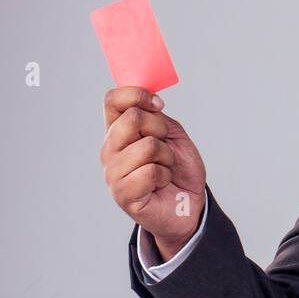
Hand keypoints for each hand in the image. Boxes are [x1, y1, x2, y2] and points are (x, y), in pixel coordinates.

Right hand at [101, 87, 206, 259]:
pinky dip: (164, 176)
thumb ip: (156, 116)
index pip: (113, 100)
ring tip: (164, 169)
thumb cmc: (178, 168)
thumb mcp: (172, 135)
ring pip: (148, 146)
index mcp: (118, 131)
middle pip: (132, 118)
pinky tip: (160, 184)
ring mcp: (112, 173)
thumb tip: (148, 101)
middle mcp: (109, 150)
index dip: (138, 95)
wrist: (189, 202)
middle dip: (160, 129)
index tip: (159, 105)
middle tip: (164, 146)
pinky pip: (150, 172)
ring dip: (167, 157)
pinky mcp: (122, 194)